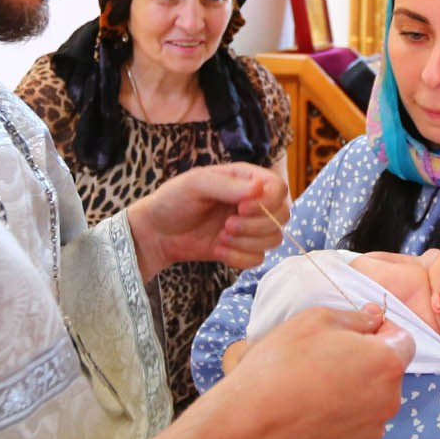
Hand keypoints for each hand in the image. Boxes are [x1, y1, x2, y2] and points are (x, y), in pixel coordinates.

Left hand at [127, 163, 290, 279]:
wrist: (157, 232)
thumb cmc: (173, 200)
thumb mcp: (196, 184)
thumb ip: (228, 186)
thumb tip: (259, 189)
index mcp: (246, 179)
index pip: (279, 188)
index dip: (268, 201)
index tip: (242, 208)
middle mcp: (253, 202)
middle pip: (282, 216)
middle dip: (256, 225)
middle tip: (227, 225)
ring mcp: (249, 227)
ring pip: (274, 239)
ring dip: (248, 242)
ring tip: (221, 237)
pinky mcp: (242, 249)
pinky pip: (258, 259)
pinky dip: (240, 258)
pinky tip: (219, 250)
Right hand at [206, 305, 412, 438]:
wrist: (250, 424)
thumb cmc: (280, 366)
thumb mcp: (315, 319)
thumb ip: (355, 317)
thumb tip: (374, 318)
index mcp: (386, 362)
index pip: (404, 340)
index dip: (381, 332)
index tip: (355, 334)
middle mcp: (389, 399)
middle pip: (388, 372)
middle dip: (367, 361)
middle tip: (326, 358)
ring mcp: (373, 428)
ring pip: (373, 399)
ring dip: (355, 389)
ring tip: (315, 385)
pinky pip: (358, 423)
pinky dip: (343, 415)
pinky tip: (313, 409)